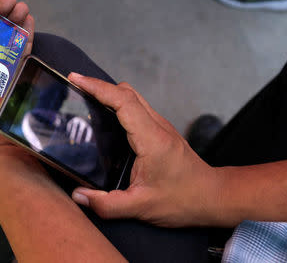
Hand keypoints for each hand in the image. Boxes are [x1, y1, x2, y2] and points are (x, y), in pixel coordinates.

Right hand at [68, 73, 219, 227]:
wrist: (212, 196)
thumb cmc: (184, 200)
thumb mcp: (142, 208)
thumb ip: (108, 205)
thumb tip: (79, 196)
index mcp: (152, 139)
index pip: (123, 101)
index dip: (97, 87)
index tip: (76, 79)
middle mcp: (157, 126)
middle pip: (126, 92)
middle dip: (98, 85)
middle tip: (75, 86)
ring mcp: (160, 126)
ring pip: (132, 97)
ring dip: (108, 93)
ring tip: (85, 97)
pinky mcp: (159, 131)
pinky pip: (136, 108)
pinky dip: (117, 104)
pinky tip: (104, 116)